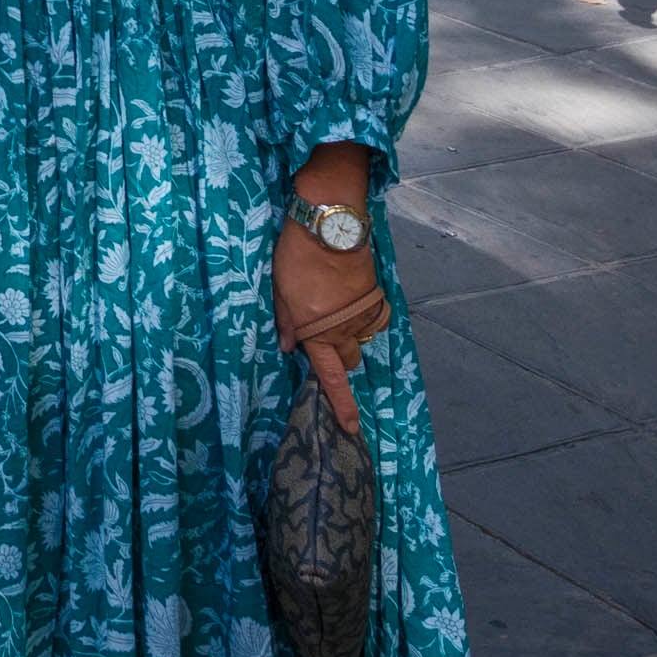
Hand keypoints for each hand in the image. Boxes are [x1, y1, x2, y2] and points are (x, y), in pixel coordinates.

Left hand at [273, 214, 389, 439]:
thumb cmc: (296, 257)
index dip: (342, 405)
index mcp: (317, 331)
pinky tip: (353, 303)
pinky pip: (374, 321)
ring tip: (334, 311)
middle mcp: (344, 329)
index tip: (352, 428)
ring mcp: (363, 315)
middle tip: (322, 335)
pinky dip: (366, 319)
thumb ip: (286, 321)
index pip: (331, 376)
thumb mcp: (279, 289)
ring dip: (350, 336)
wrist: (330, 227)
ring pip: (361, 340)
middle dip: (338, 356)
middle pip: (348, 359)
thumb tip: (287, 347)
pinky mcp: (377, 298)